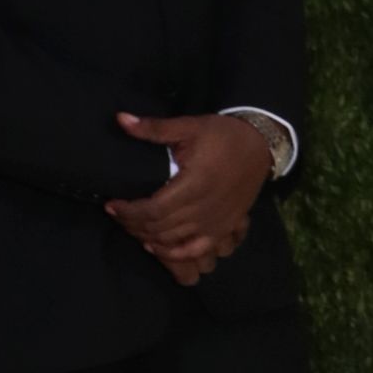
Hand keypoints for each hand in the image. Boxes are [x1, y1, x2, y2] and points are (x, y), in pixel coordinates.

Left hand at [105, 112, 270, 285]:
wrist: (261, 145)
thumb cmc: (223, 135)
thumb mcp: (189, 126)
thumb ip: (154, 129)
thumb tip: (121, 120)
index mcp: (194, 184)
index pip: (153, 209)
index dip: (128, 212)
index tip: (111, 205)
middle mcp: (205, 208)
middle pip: (160, 228)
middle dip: (133, 224)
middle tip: (118, 215)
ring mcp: (217, 222)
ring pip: (174, 241)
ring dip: (149, 238)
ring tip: (133, 226)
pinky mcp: (225, 227)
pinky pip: (198, 249)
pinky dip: (176, 253)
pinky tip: (158, 246)